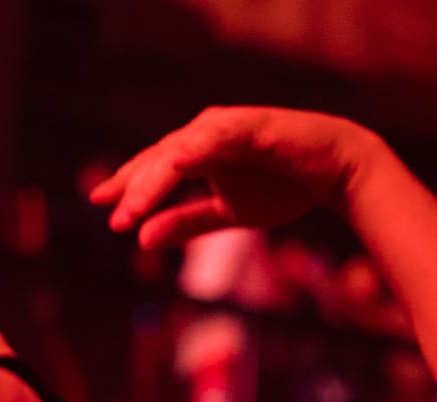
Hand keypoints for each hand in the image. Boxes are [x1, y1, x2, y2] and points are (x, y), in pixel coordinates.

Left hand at [90, 106, 380, 248]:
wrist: (336, 170)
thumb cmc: (283, 186)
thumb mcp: (229, 213)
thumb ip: (187, 223)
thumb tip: (142, 240)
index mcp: (196, 153)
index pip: (152, 169)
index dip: (126, 186)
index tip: (100, 205)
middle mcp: (205, 134)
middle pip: (158, 160)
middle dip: (134, 189)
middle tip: (114, 218)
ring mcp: (226, 127)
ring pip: (179, 150)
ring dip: (155, 177)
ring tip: (134, 204)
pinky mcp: (250, 126)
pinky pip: (216, 137)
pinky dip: (194, 149)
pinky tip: (175, 163)